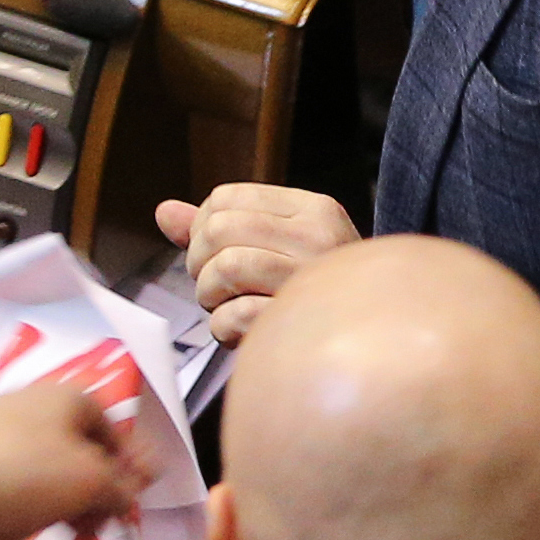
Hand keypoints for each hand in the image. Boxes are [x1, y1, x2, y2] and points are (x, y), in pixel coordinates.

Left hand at [0, 383, 157, 539]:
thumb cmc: (21, 475)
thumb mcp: (89, 481)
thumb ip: (121, 489)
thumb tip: (132, 496)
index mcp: (63, 400)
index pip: (112, 425)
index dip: (129, 464)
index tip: (136, 500)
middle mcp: (29, 415)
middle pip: (78, 457)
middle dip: (98, 496)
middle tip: (105, 529)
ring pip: (45, 486)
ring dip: (68, 520)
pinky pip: (11, 515)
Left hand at [155, 184, 362, 340]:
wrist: (376, 341)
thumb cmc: (318, 293)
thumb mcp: (277, 247)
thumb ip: (220, 228)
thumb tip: (163, 212)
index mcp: (314, 209)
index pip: (224, 197)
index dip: (201, 228)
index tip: (212, 255)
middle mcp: (319, 236)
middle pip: (218, 229)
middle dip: (199, 263)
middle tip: (213, 286)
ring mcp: (313, 278)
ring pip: (225, 267)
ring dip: (209, 295)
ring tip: (226, 307)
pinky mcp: (301, 320)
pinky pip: (234, 315)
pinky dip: (223, 328)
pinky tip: (239, 333)